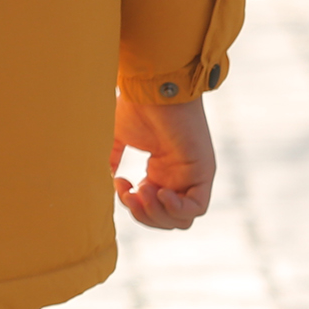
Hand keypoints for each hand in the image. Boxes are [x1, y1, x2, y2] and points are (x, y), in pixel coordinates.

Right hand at [112, 93, 213, 228]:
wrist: (151, 89)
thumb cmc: (136, 106)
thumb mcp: (118, 137)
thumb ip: (112, 158)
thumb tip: (104, 177)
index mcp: (161, 171)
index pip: (153, 209)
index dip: (134, 207)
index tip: (120, 183)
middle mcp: (179, 177)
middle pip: (168, 220)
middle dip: (144, 215)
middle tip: (130, 194)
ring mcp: (192, 176)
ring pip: (182, 219)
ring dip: (157, 213)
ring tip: (142, 190)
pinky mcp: (203, 172)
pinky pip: (197, 208)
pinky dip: (176, 208)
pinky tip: (159, 191)